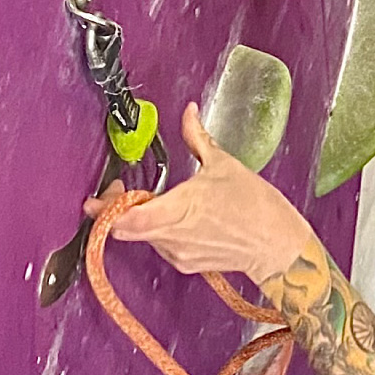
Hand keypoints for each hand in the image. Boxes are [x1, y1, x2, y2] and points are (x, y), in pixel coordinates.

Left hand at [84, 103, 313, 278]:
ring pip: (141, 236)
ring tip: (154, 202)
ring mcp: (177, 252)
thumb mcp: (224, 164)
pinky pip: (160, 245)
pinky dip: (158, 230)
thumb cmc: (255, 207)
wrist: (277, 245)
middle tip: (117, 193)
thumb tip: (188, 111)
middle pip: (124, 229)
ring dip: (139, 219)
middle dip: (115, 211)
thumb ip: (197, 137)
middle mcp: (172, 235)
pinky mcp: (185, 263)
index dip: (104, 210)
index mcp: (178, 208)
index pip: (124, 218)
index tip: (96, 198)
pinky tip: (175, 217)